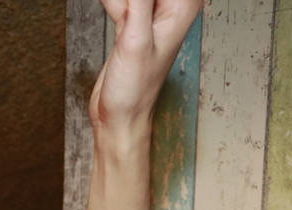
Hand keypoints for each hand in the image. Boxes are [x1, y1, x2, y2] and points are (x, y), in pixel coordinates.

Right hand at [91, 0, 203, 129]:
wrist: (119, 116)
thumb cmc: (135, 90)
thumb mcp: (135, 41)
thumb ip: (138, 2)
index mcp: (182, 7)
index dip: (138, 1)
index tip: (129, 9)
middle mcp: (170, 8)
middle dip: (129, 3)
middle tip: (126, 18)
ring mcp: (149, 14)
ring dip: (119, 3)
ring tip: (123, 31)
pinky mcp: (131, 21)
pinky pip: (119, 0)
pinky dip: (111, 3)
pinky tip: (109, 8)